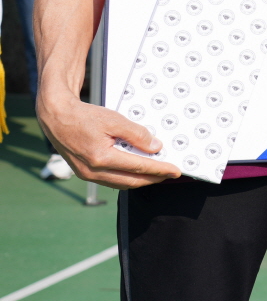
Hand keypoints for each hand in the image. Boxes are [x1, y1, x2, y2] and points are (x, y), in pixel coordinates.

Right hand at [36, 94, 180, 188]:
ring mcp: (87, 174)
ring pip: (121, 183)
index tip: (175, 171)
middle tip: (170, 174)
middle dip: (154, 178)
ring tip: (157, 174)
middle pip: (131, 181)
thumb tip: (155, 148)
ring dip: (141, 180)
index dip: (160, 169)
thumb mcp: (114, 120)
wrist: (57, 117)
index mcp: (101, 158)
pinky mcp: (84, 173)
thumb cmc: (83, 117)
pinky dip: (126, 178)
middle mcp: (93, 171)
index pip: (139, 167)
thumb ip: (137, 135)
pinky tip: (136, 172)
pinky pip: (110, 181)